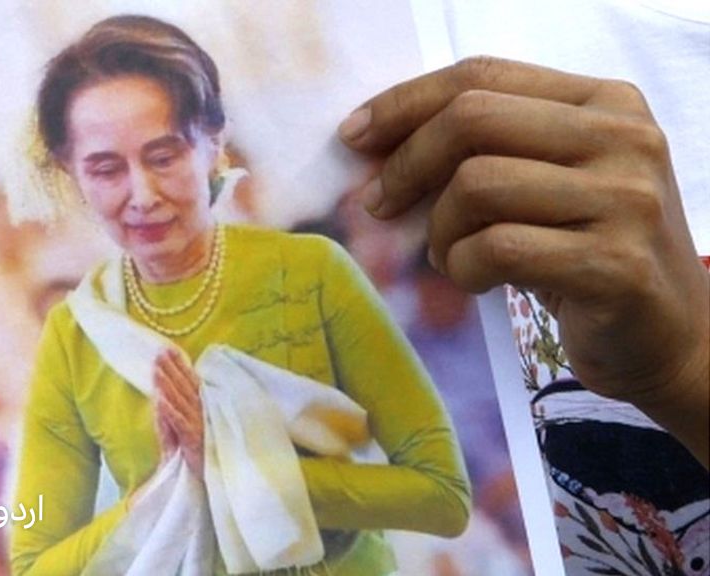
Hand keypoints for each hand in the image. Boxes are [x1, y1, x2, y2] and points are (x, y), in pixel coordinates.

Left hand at [154, 348, 203, 476]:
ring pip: (180, 401)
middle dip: (171, 369)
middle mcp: (204, 413)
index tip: (169, 350)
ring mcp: (199, 426)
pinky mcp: (193, 441)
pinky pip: (179, 423)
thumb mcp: (195, 431)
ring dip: (168, 384)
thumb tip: (169, 394)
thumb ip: (185, 413)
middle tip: (159, 353)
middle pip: (184, 388)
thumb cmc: (207, 455)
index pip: (191, 383)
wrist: (215, 482)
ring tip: (156, 369)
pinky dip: (169, 410)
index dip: (180, 366)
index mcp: (206, 409)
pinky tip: (159, 399)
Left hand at [339, 57, 708, 466]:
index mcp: (603, 102)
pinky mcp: (616, 265)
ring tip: (449, 256)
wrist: (668, 335)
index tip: (355, 136)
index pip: (483, 76)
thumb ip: (486, 150)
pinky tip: (473, 281)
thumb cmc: (585, 251)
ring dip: (438, 230)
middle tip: (379, 206)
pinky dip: (462, 268)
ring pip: (477, 185)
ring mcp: (627, 200)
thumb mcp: (546, 183)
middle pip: (472, 120)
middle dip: (406, 165)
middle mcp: (623, 137)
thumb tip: (376, 145)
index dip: (405, 102)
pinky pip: (496, 249)